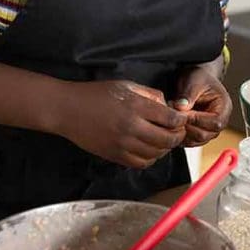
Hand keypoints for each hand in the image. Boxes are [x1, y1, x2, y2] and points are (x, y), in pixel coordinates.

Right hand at [53, 80, 187, 168]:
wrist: (68, 110)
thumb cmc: (96, 94)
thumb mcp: (126, 86)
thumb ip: (150, 95)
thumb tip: (168, 106)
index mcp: (136, 107)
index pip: (171, 119)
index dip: (181, 120)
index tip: (180, 118)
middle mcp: (131, 127)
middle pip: (168, 139)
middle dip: (177, 135)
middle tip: (177, 131)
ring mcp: (122, 144)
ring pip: (157, 154)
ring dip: (165, 148)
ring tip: (163, 139)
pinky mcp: (114, 156)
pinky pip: (141, 163)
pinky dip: (150, 158)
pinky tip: (150, 149)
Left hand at [172, 55, 231, 146]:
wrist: (194, 80)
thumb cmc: (198, 78)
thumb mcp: (194, 80)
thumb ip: (188, 94)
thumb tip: (181, 107)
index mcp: (224, 107)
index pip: (215, 122)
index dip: (197, 120)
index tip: (183, 112)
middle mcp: (219, 121)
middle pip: (205, 135)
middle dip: (187, 126)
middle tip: (174, 114)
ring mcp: (209, 129)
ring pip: (196, 141)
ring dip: (181, 132)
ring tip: (173, 117)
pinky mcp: (198, 132)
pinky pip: (189, 141)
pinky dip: (179, 136)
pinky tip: (172, 124)